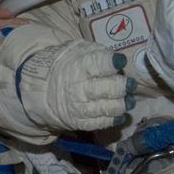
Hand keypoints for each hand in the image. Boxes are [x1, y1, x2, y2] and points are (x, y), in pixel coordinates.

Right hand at [13, 40, 131, 132]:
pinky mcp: (79, 122)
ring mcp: (78, 107)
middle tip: (131, 84)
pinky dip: (111, 120)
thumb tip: (115, 58)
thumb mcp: (75, 50)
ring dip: (121, 105)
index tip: (120, 61)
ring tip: (129, 101)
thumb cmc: (65, 65)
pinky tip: (120, 116)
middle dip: (122, 87)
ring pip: (105, 108)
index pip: (96, 64)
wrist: (42, 89)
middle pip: (105, 89)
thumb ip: (94, 51)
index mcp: (77, 67)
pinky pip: (98, 123)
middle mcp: (78, 88)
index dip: (110, 62)